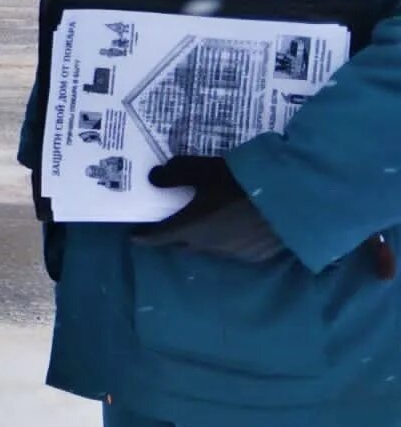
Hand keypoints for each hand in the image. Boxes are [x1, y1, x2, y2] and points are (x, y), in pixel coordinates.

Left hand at [135, 156, 282, 261]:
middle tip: (170, 224)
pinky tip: (235, 227)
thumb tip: (153, 178)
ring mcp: (234, 254)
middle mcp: (208, 246)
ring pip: (209, 247)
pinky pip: (233, 250)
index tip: (135, 237)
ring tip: (206, 222)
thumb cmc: (241, 182)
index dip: (145, 237)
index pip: (159, 237)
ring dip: (202, 237)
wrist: (292, 201)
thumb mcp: (204, 170)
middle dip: (174, 236)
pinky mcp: (256, 256)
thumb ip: (176, 173)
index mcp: (191, 227)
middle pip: (183, 243)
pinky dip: (228, 240)